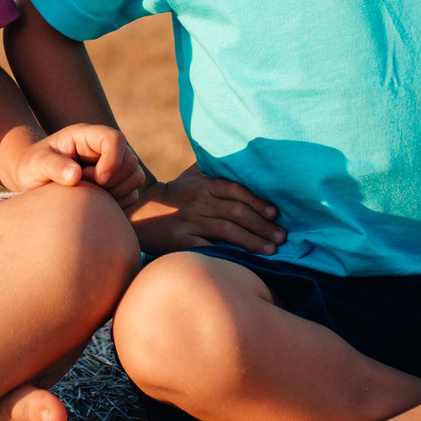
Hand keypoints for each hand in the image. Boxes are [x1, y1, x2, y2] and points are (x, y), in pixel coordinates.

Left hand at [6, 122, 146, 199]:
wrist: (33, 179)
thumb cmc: (32, 167)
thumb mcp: (36, 164)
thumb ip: (53, 167)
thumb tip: (75, 176)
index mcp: (87, 136)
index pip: (115, 139)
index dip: (112, 160)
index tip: (98, 180)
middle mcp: (104, 149)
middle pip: (130, 160)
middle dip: (113, 180)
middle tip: (87, 187)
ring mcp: (113, 165)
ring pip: (136, 178)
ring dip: (118, 192)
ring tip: (90, 194)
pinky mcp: (117, 183)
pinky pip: (133, 194)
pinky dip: (120, 202)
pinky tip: (98, 203)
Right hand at [127, 169, 284, 254]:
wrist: (138, 211)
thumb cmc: (173, 194)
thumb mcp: (191, 176)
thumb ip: (214, 168)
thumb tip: (240, 158)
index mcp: (205, 185)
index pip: (237, 191)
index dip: (258, 202)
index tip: (276, 213)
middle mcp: (200, 201)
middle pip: (237, 213)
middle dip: (263, 226)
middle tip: (282, 238)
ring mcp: (190, 221)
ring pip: (227, 231)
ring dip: (252, 242)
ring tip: (271, 251)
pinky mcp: (180, 239)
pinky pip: (206, 247)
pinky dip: (225, 254)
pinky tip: (241, 262)